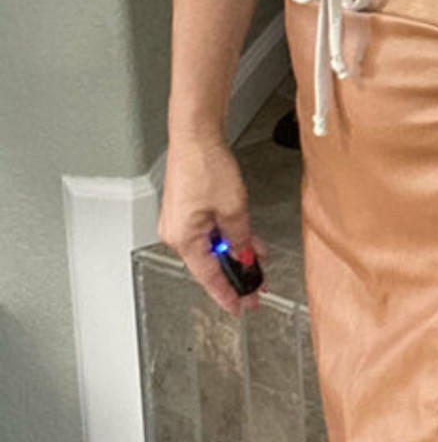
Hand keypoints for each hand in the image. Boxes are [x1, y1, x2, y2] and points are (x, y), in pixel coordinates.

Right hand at [159, 138, 268, 317]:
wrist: (196, 134)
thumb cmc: (206, 164)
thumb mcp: (234, 208)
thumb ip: (241, 239)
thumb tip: (245, 258)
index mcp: (183, 239)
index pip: (209, 277)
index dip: (227, 295)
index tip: (242, 307)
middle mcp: (176, 233)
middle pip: (209, 264)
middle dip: (235, 275)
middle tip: (255, 289)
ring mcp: (179, 221)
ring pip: (211, 247)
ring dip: (234, 255)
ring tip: (257, 265)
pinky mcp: (185, 209)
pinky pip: (208, 232)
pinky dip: (227, 238)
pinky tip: (246, 241)